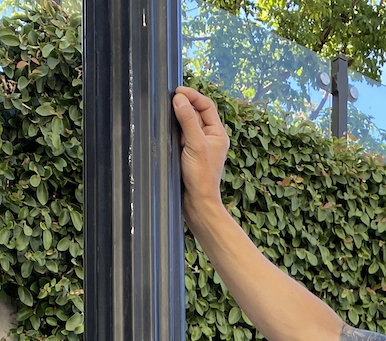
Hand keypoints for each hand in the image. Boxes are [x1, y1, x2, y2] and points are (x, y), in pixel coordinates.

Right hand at [172, 87, 230, 224]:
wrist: (197, 204)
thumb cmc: (201, 178)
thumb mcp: (195, 145)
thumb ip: (188, 120)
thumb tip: (179, 99)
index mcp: (218, 133)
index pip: (206, 105)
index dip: (192, 95)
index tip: (177, 92)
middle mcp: (210, 138)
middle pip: (196, 112)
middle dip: (184, 105)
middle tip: (169, 101)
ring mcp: (199, 146)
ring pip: (187, 123)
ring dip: (178, 118)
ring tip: (167, 114)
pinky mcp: (189, 154)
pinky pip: (181, 136)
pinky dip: (174, 131)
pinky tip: (167, 131)